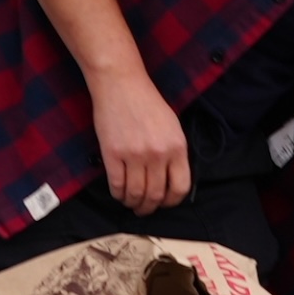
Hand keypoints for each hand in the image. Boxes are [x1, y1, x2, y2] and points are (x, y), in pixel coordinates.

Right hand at [89, 70, 191, 212]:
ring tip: (130, 203)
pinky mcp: (113, 154)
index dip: (172, 201)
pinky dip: (117, 193)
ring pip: (136, 193)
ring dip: (132, 203)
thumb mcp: (172, 126)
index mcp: (177, 147)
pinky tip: (118, 193)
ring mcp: (135, 155)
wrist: (121, 85)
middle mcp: (158, 154)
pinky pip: (116, 184)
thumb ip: (175, 152)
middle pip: (156, 195)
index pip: (180, 187)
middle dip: (149, 208)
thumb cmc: (147, 103)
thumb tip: (172, 180)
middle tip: (144, 210)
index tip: (165, 203)